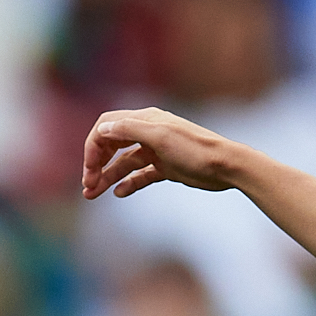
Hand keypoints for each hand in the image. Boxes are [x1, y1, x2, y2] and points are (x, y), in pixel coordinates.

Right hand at [81, 107, 251, 200]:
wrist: (227, 166)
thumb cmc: (195, 150)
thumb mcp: (160, 138)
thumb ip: (130, 130)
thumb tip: (101, 129)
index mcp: (146, 120)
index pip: (107, 128)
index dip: (93, 147)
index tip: (89, 169)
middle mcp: (148, 133)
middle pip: (112, 145)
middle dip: (96, 164)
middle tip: (87, 186)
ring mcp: (157, 151)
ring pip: (124, 163)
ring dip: (107, 177)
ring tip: (93, 194)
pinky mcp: (166, 167)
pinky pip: (140, 175)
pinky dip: (128, 183)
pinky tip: (119, 193)